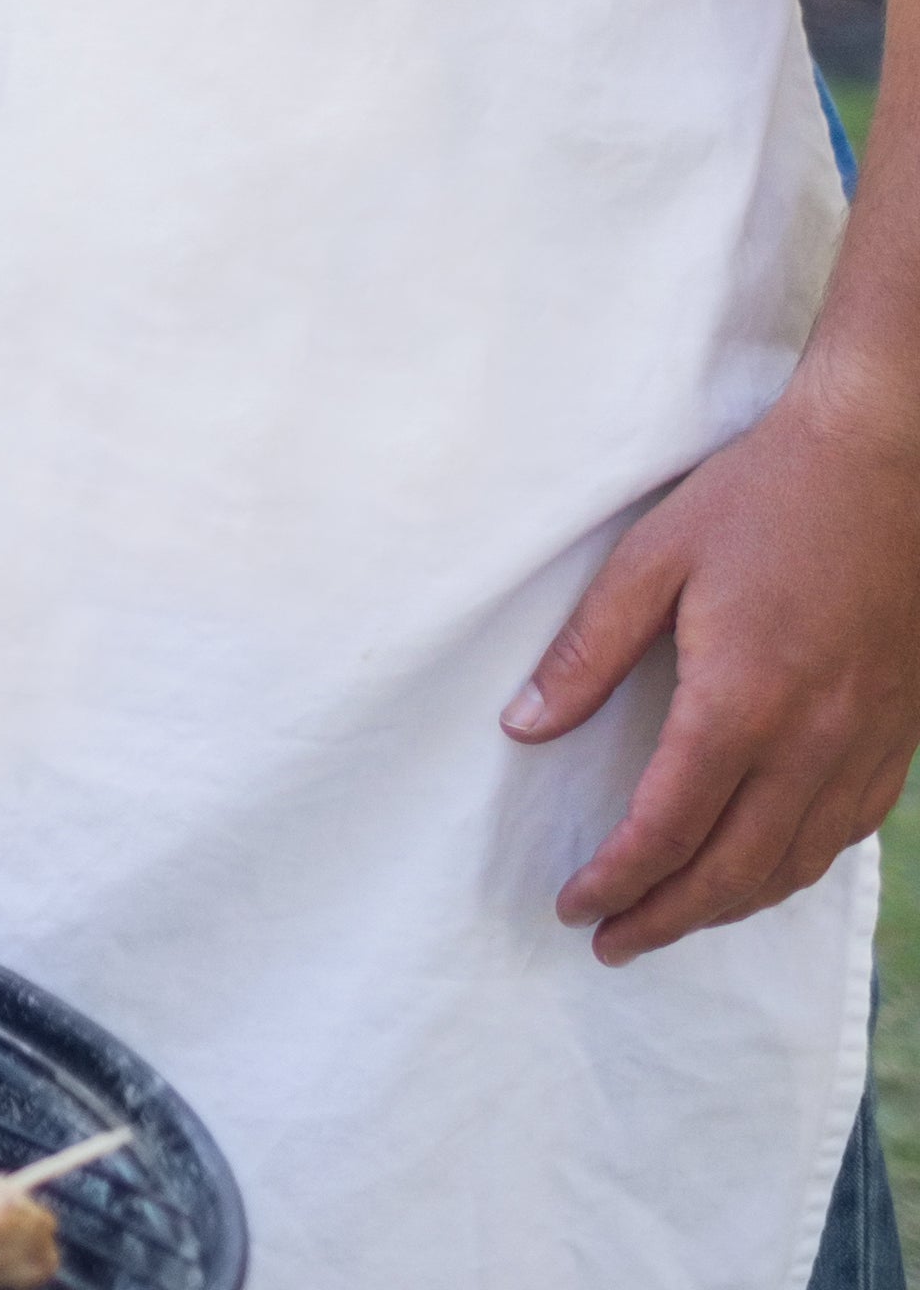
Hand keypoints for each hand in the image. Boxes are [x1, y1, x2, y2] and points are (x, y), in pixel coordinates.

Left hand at [505, 363, 919, 959]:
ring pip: (794, 865)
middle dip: (666, 918)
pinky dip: (793, 869)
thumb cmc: (762, 499)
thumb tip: (525, 727)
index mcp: (741, 703)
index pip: (667, 828)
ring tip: (672, 918)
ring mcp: (865, 747)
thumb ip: (588, 651)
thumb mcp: (653, 557)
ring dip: (728, 907)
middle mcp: (811, 744)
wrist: (888, 464)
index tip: (573, 906)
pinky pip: (845, 833)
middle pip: (733, 872)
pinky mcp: (898, 738)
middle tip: (610, 943)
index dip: (617, 880)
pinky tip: (761, 869)